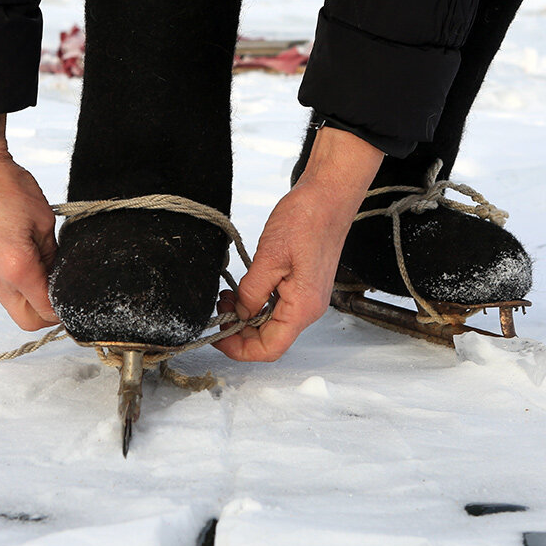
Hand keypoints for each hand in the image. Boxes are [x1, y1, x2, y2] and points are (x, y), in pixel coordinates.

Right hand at [0, 109, 59, 329]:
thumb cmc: (7, 189)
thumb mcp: (44, 221)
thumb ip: (54, 255)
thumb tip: (60, 275)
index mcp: (18, 269)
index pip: (46, 311)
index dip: (66, 309)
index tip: (78, 297)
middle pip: (28, 321)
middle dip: (48, 313)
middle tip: (63, 289)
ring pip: (14, 307)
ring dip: (32, 300)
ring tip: (47, 270)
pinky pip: (2, 290)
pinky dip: (18, 287)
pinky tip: (29, 261)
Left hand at [213, 126, 382, 360]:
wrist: (328, 196)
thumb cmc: (307, 220)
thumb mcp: (269, 256)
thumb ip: (252, 292)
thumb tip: (239, 314)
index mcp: (302, 307)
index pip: (269, 349)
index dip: (239, 349)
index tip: (217, 335)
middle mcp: (308, 308)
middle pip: (269, 339)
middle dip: (239, 331)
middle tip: (218, 309)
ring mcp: (307, 297)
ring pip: (271, 323)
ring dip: (246, 316)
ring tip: (226, 297)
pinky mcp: (303, 286)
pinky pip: (277, 307)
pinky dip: (256, 303)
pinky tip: (242, 289)